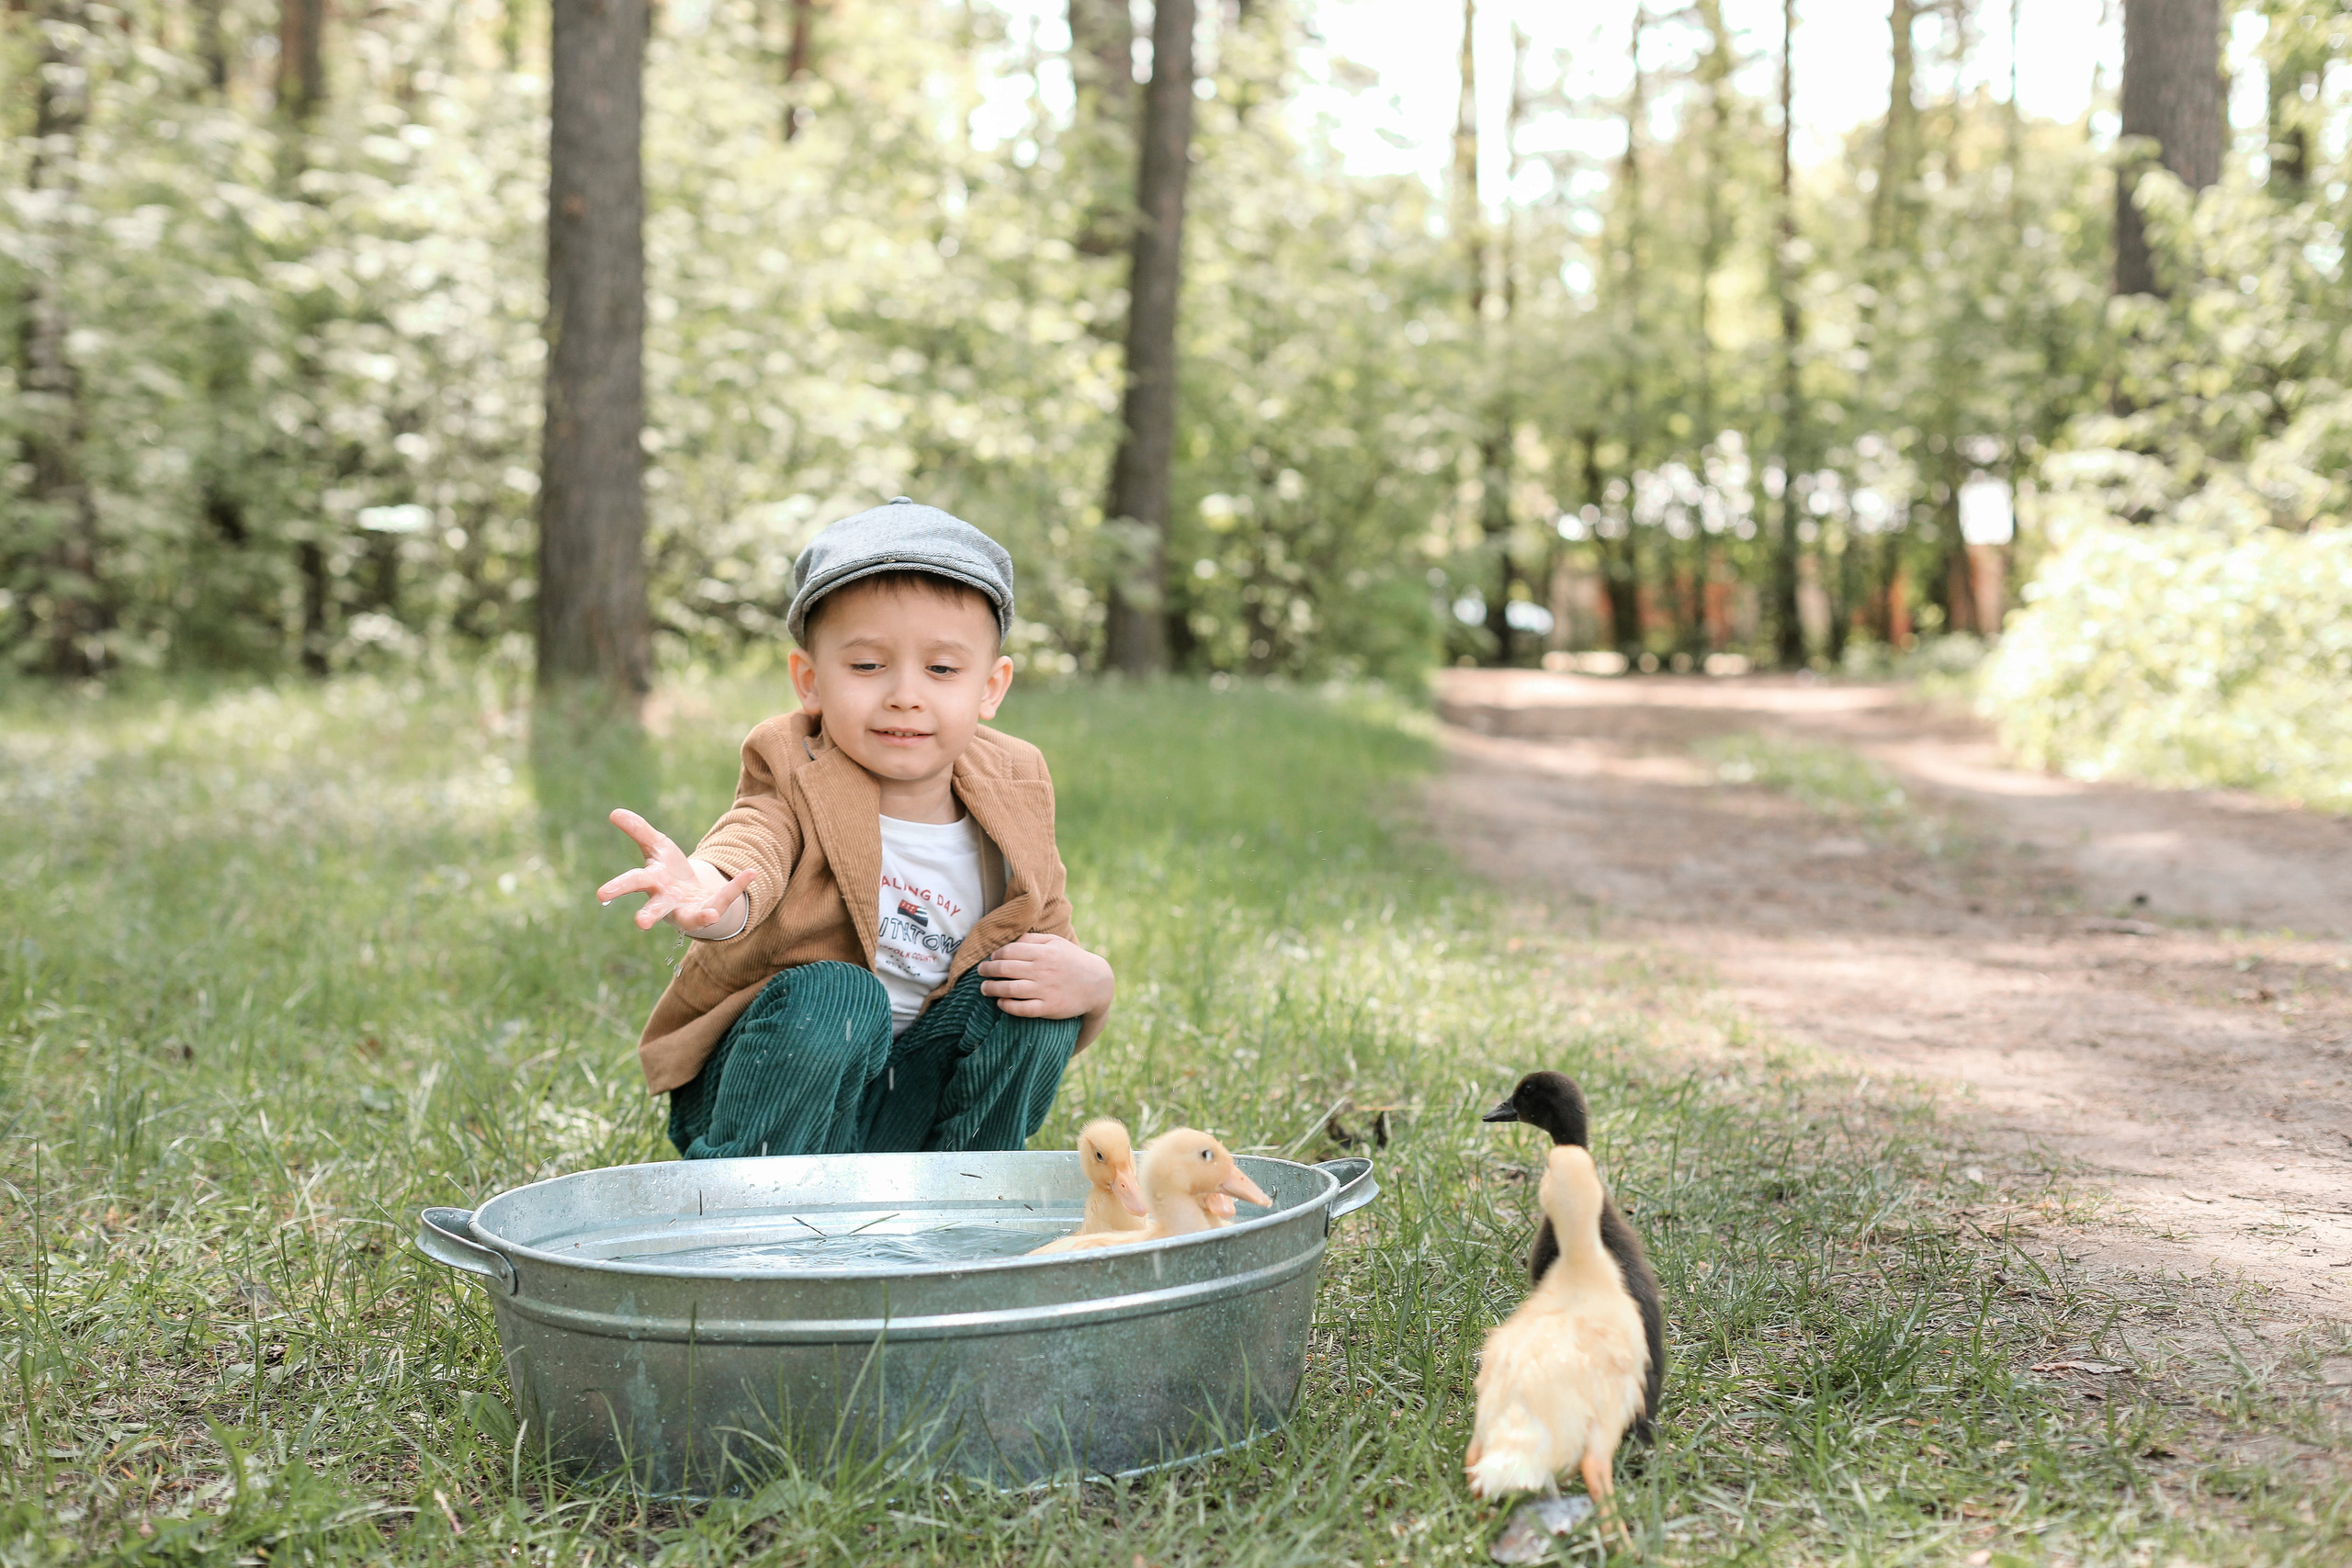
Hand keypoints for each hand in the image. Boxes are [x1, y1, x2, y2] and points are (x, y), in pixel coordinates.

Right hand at [596, 808, 754, 934]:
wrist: (692, 896)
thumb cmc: (668, 872)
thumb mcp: (657, 847)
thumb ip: (638, 831)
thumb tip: (614, 812)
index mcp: (652, 882)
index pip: (633, 882)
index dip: (618, 887)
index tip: (600, 894)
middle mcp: (667, 901)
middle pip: (656, 908)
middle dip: (648, 915)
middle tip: (640, 923)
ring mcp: (688, 910)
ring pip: (692, 917)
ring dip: (701, 916)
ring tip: (711, 915)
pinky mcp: (709, 911)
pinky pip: (724, 899)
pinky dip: (737, 886)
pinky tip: (750, 873)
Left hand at [978, 933, 1114, 1021]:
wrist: (1097, 983)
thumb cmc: (1072, 960)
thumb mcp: (1056, 943)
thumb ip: (1032, 939)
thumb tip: (1009, 942)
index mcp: (1043, 952)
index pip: (1009, 951)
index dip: (995, 955)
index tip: (990, 958)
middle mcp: (1042, 970)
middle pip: (1004, 969)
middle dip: (987, 971)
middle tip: (980, 972)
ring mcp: (1045, 990)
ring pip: (1009, 990)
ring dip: (991, 989)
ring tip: (984, 989)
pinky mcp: (1049, 1008)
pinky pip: (1022, 1008)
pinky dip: (1007, 1006)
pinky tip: (1001, 1003)